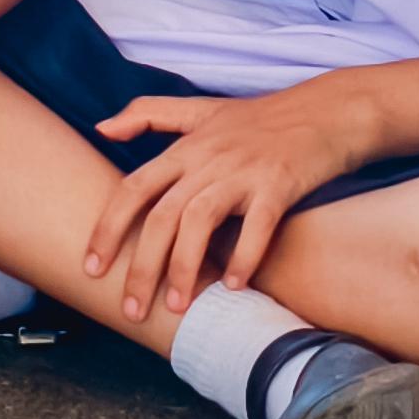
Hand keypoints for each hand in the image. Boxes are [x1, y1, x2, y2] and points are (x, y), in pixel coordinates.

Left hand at [82, 83, 377, 320]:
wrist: (326, 110)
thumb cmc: (261, 117)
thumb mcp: (200, 109)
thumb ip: (149, 115)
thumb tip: (101, 128)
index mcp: (186, 148)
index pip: (134, 189)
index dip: (108, 228)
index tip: (92, 268)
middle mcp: (208, 159)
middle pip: (161, 215)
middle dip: (141, 266)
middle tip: (131, 310)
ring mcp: (244, 171)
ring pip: (200, 221)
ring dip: (184, 267)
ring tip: (175, 307)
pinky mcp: (279, 184)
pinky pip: (258, 225)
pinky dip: (245, 256)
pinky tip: (235, 287)